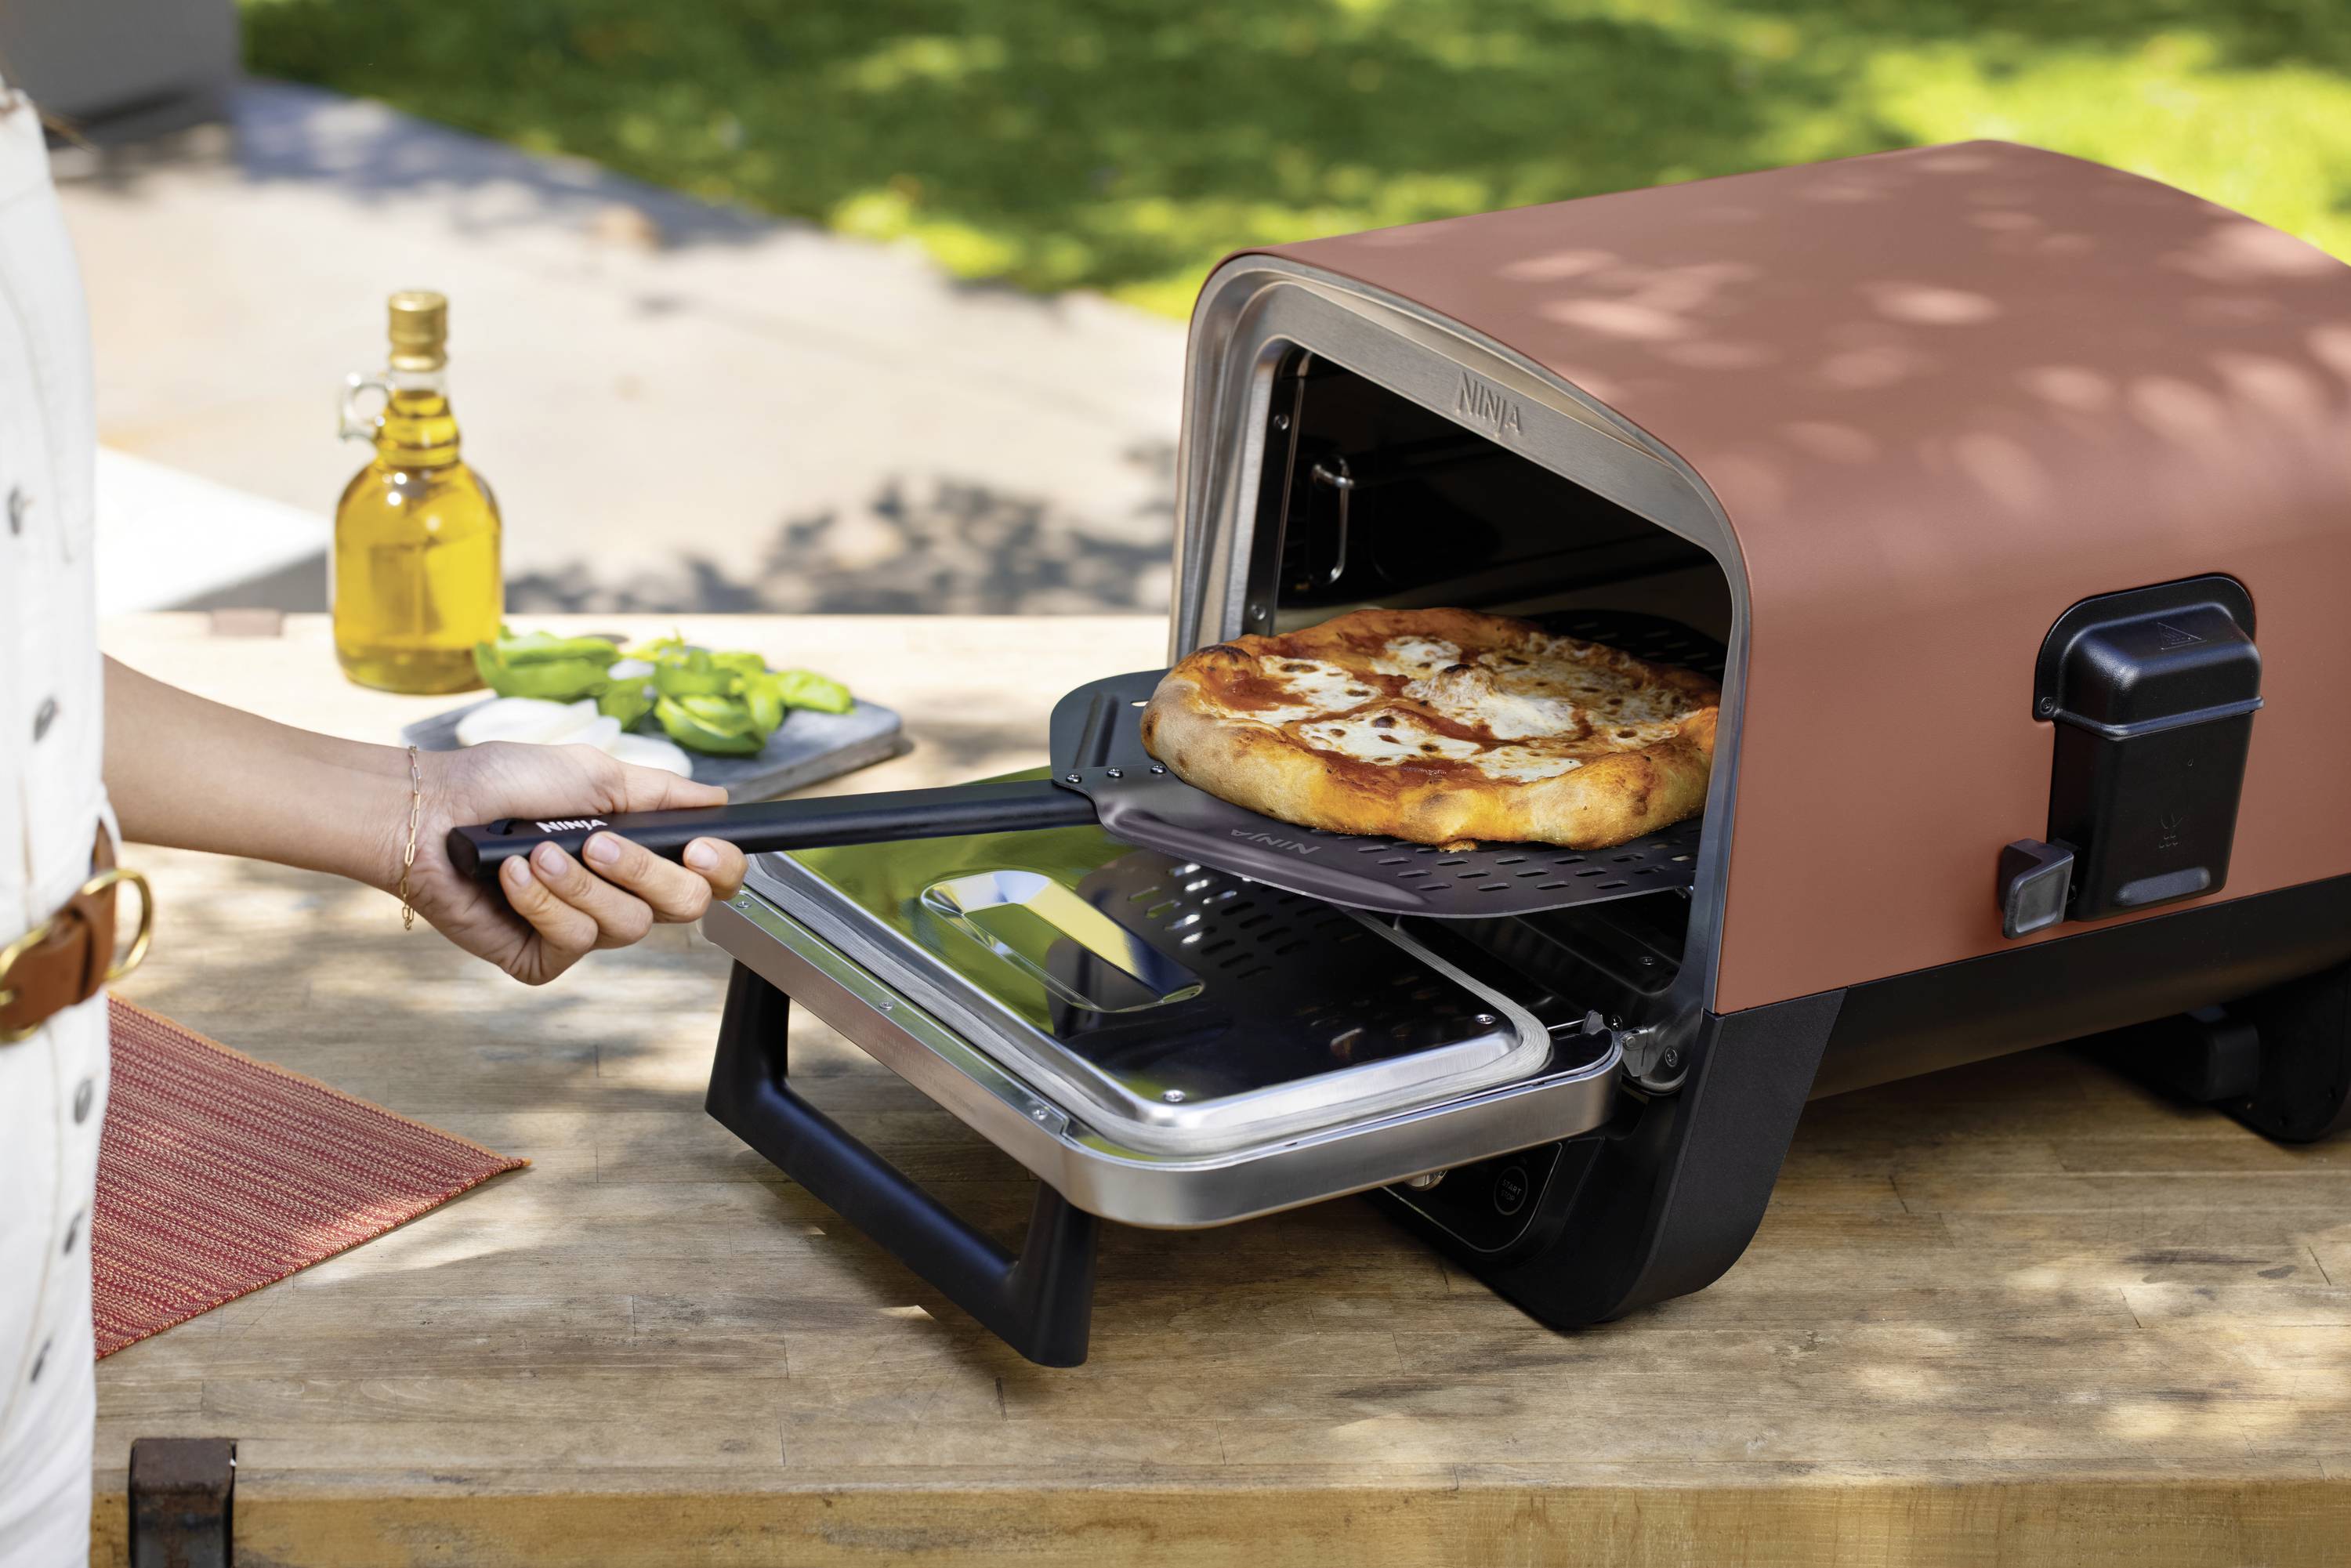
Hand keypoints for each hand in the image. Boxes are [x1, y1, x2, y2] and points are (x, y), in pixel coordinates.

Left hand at [403, 742, 748, 984]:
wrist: (429, 811)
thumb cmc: (501, 784)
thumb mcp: (592, 772)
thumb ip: (660, 791)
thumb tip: (717, 798)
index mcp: (640, 852)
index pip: (710, 877)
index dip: (721, 869)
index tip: (700, 848)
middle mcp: (619, 894)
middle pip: (685, 907)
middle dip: (646, 872)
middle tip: (601, 843)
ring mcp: (582, 929)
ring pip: (627, 926)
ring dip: (579, 883)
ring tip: (537, 851)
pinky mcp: (542, 957)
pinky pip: (573, 943)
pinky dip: (541, 903)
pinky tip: (512, 874)